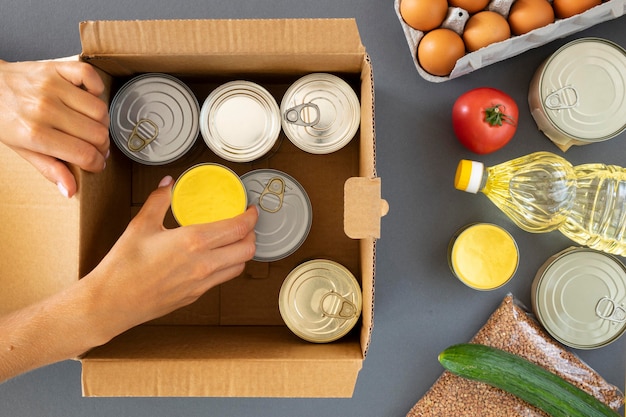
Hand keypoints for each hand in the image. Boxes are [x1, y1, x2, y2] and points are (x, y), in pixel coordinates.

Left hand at [0, 59, 109, 197]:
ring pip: (100, 110)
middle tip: (95, 147)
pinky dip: (97, 89)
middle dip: (102, 146)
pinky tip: (90, 99)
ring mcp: (52, 86)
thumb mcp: (22, 149)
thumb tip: (71, 190)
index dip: (97, 163)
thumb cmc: (4, 119)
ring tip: (92, 126)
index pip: (84, 154)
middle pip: (97, 134)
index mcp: (35, 134)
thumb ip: (49, 169)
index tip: (97, 164)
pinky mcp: (56, 68)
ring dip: (101, 122)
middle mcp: (45, 109)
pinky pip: (91, 77)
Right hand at [0, 176, 257, 381]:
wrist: (112, 302)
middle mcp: (204, 264)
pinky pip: (222, 279)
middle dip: (252, 234)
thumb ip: (159, 200)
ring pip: (239, 267)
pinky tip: (215, 257)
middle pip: (247, 249)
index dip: (250, 217)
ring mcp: (202, 283)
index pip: (237, 228)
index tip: (250, 210)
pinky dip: (228, 266)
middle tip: (245, 224)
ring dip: (242, 252)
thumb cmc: (123, 265)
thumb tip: (169, 182)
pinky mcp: (196, 296)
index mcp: (193, 241)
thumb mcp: (140, 225)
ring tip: (234, 240)